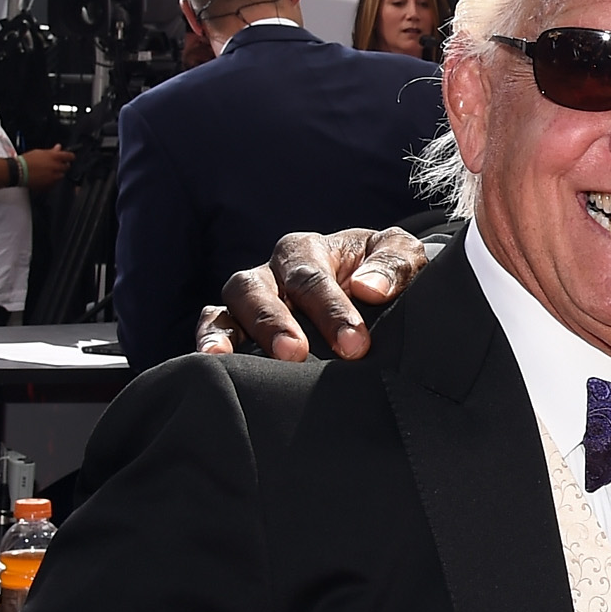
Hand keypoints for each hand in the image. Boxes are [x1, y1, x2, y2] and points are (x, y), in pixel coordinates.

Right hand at [23, 145, 74, 190]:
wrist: (18, 171)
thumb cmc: (26, 161)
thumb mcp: (39, 152)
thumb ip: (52, 151)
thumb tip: (59, 148)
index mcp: (55, 157)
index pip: (70, 156)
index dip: (69, 156)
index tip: (68, 157)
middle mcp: (57, 167)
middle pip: (67, 167)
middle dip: (62, 165)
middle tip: (54, 164)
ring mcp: (54, 177)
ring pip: (61, 175)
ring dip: (57, 173)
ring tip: (46, 171)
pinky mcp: (50, 185)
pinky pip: (54, 183)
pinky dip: (51, 180)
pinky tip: (43, 177)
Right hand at [194, 226, 433, 359]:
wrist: (368, 283)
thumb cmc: (380, 271)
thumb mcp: (399, 256)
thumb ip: (392, 265)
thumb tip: (369, 288)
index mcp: (308, 250)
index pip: (313, 278)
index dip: (332, 311)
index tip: (354, 345)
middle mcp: (273, 269)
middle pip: (261, 288)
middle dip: (277, 323)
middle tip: (295, 354)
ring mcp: (252, 294)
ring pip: (232, 303)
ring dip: (235, 332)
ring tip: (234, 359)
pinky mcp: (237, 319)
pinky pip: (214, 321)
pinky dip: (210, 337)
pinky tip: (212, 361)